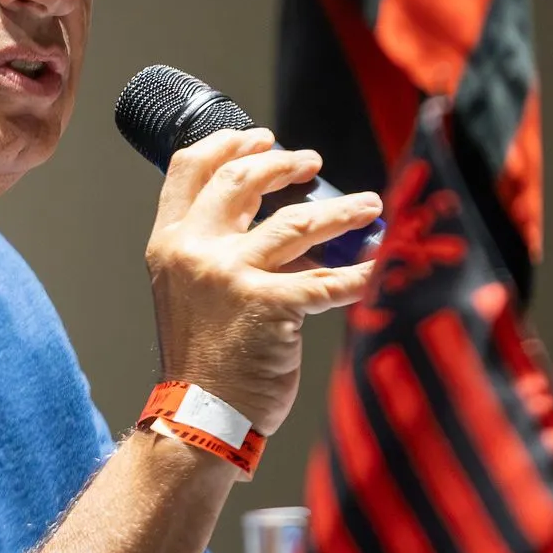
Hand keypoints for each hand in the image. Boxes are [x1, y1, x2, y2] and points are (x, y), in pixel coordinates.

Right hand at [145, 128, 380, 434]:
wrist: (198, 415)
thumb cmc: (200, 358)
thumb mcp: (185, 290)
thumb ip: (212, 251)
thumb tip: (270, 223)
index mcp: (170, 242)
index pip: (191, 168)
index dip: (228, 143)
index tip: (260, 138)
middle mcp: (196, 251)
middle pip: (243, 181)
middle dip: (283, 163)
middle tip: (311, 164)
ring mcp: (232, 275)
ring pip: (296, 222)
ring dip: (341, 210)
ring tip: (369, 206)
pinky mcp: (270, 305)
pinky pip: (328, 281)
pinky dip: (361, 272)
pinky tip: (382, 265)